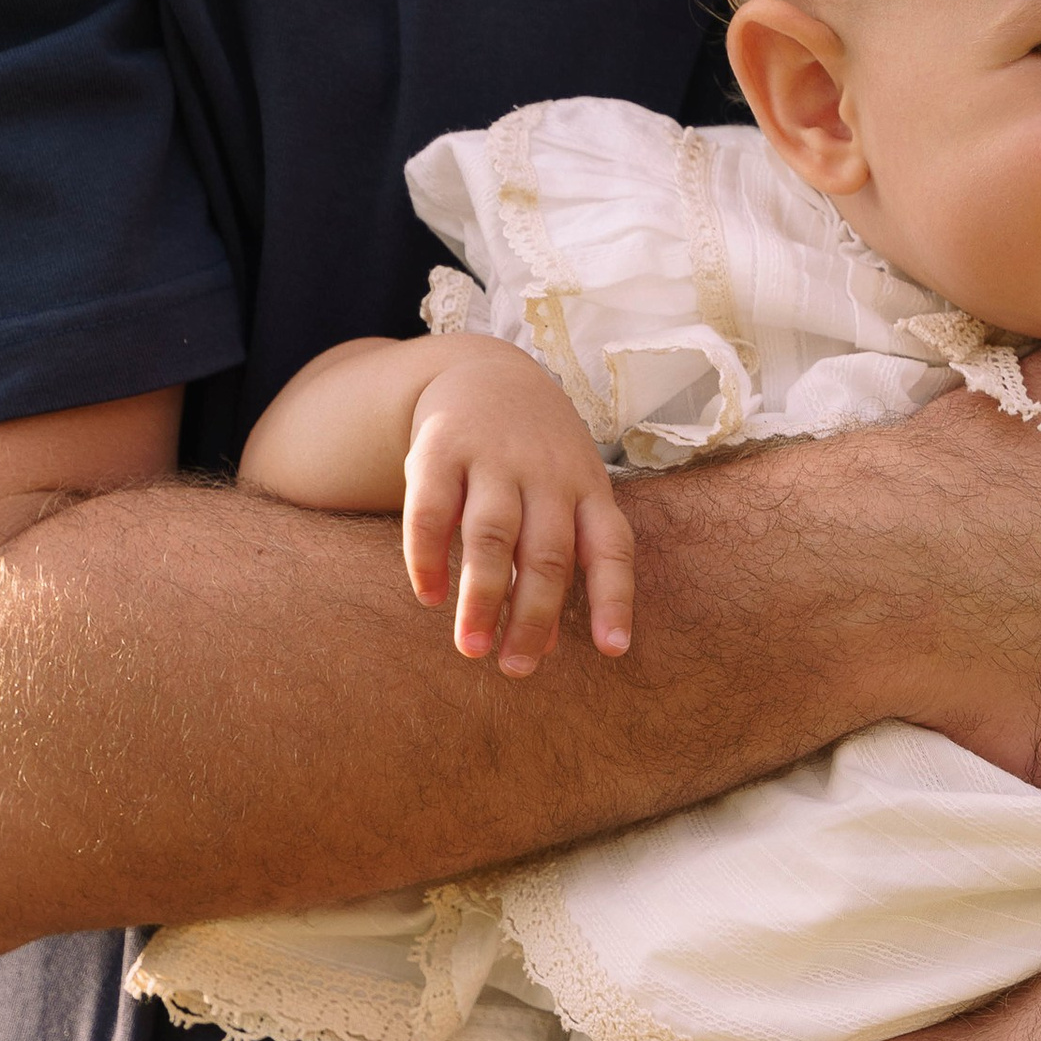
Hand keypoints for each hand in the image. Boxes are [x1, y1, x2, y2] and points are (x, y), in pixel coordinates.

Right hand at [402, 340, 637, 675]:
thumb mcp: (565, 498)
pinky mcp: (440, 447)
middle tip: (516, 669)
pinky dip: (427, 557)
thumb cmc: (536, 460)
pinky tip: (429, 597)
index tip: (613, 650)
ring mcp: (494, 457)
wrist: (488, 371)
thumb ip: (561, 563)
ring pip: (492, 535)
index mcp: (588, 490)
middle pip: (547, 554)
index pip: (610, 548)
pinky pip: (431, 509)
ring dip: (482, 597)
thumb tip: (548, 645)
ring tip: (471, 650)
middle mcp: (547, 473)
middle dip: (533, 617)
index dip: (614, 599)